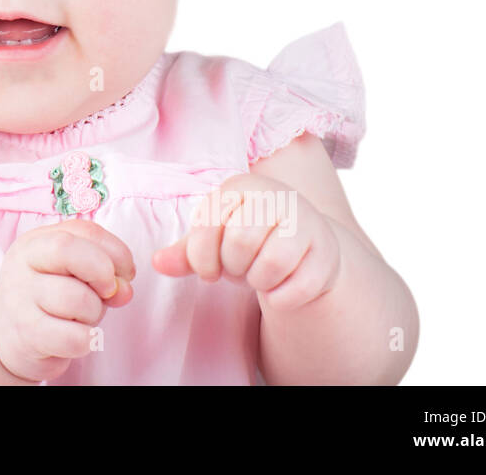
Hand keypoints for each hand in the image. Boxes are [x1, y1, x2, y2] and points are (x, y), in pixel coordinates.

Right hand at [0, 218, 135, 382]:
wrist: (7, 340)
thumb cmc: (48, 301)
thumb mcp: (72, 276)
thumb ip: (102, 272)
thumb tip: (124, 289)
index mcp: (35, 243)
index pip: (84, 230)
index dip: (116, 251)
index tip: (126, 272)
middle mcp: (22, 265)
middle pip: (69, 251)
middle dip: (103, 272)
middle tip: (108, 293)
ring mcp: (20, 300)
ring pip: (79, 299)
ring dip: (95, 313)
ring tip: (81, 318)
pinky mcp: (27, 336)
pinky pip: (76, 337)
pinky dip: (87, 341)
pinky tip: (75, 339)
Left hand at [152, 173, 341, 311]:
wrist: (304, 249)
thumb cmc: (250, 242)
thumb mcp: (214, 242)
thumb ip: (185, 253)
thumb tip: (157, 263)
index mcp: (242, 187)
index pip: (209, 225)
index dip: (202, 257)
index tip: (210, 268)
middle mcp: (278, 196)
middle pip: (241, 244)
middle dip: (233, 269)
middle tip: (239, 269)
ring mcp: (307, 224)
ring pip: (271, 266)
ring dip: (257, 282)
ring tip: (259, 275)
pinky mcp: (327, 255)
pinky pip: (296, 289)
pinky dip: (281, 299)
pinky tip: (281, 287)